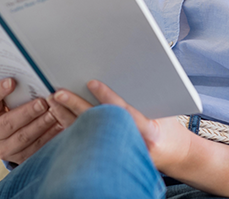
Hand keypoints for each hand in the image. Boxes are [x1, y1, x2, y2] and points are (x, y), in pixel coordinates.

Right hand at [0, 78, 63, 164]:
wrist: (14, 138)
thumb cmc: (16, 110)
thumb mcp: (11, 101)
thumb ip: (18, 90)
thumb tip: (33, 75)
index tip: (12, 81)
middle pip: (7, 123)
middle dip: (27, 112)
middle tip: (43, 102)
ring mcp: (4, 149)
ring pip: (23, 138)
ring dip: (41, 124)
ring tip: (54, 113)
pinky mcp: (19, 159)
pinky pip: (35, 148)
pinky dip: (49, 136)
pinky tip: (59, 125)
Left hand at [49, 80, 192, 172]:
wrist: (174, 154)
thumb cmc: (168, 127)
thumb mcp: (164, 110)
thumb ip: (146, 97)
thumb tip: (127, 71)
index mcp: (150, 133)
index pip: (125, 113)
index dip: (108, 97)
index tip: (92, 82)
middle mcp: (132, 145)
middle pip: (98, 124)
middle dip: (77, 107)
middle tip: (60, 93)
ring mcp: (119, 154)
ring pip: (87, 134)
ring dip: (67, 116)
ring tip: (54, 100)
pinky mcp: (109, 157)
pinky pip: (85, 141)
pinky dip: (71, 127)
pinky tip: (59, 115)